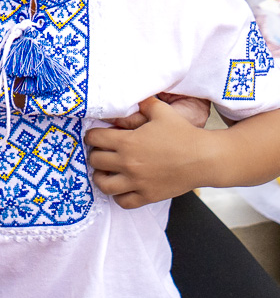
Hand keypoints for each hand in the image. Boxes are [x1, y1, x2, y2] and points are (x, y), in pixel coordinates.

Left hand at [85, 96, 212, 206]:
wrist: (204, 158)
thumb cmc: (184, 133)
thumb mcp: (162, 111)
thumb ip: (144, 103)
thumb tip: (134, 96)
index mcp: (128, 142)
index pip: (94, 139)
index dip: (92, 135)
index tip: (96, 136)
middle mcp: (128, 163)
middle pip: (95, 161)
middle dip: (95, 154)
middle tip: (102, 152)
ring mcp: (137, 182)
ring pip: (103, 185)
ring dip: (101, 177)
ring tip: (106, 172)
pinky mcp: (147, 196)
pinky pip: (123, 202)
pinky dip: (119, 196)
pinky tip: (123, 188)